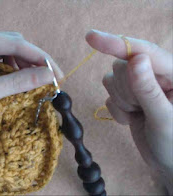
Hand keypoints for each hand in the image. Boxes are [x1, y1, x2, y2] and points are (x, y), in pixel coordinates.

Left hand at [0, 28, 62, 188]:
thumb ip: (18, 82)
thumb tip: (49, 76)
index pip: (16, 43)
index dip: (40, 58)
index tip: (58, 74)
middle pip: (13, 43)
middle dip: (33, 60)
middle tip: (51, 78)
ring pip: (7, 50)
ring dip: (24, 64)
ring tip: (38, 80)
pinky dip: (12, 67)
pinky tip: (20, 78)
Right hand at [86, 30, 172, 191]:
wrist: (168, 164)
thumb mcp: (164, 119)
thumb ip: (149, 89)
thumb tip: (136, 59)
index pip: (142, 52)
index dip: (116, 43)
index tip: (90, 37)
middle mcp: (155, 75)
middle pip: (121, 67)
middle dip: (125, 90)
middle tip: (141, 109)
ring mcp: (140, 86)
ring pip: (112, 80)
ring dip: (121, 101)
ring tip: (139, 115)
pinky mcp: (129, 98)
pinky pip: (108, 95)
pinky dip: (117, 110)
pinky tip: (133, 119)